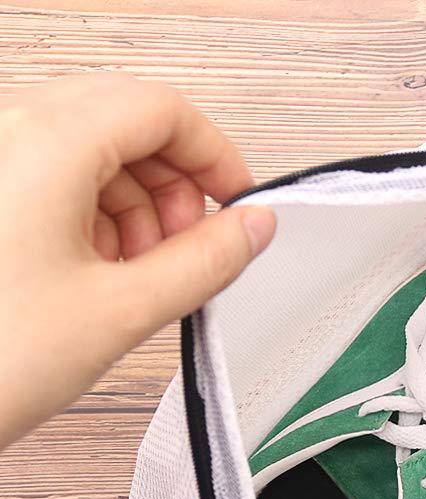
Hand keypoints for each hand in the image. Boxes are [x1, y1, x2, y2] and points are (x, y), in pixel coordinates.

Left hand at [0, 73, 275, 448]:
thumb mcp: (124, 310)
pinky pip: (55, 178)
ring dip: (137, 204)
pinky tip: (101, 272)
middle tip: (192, 246)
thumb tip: (250, 228)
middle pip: (127, 122)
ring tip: (140, 272)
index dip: (216, 155)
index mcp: (46, 145)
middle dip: (176, 185)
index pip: (162, 110)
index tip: (240, 204)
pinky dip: (96, 215)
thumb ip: (205, 261)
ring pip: (93, 151)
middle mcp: (9, 135)